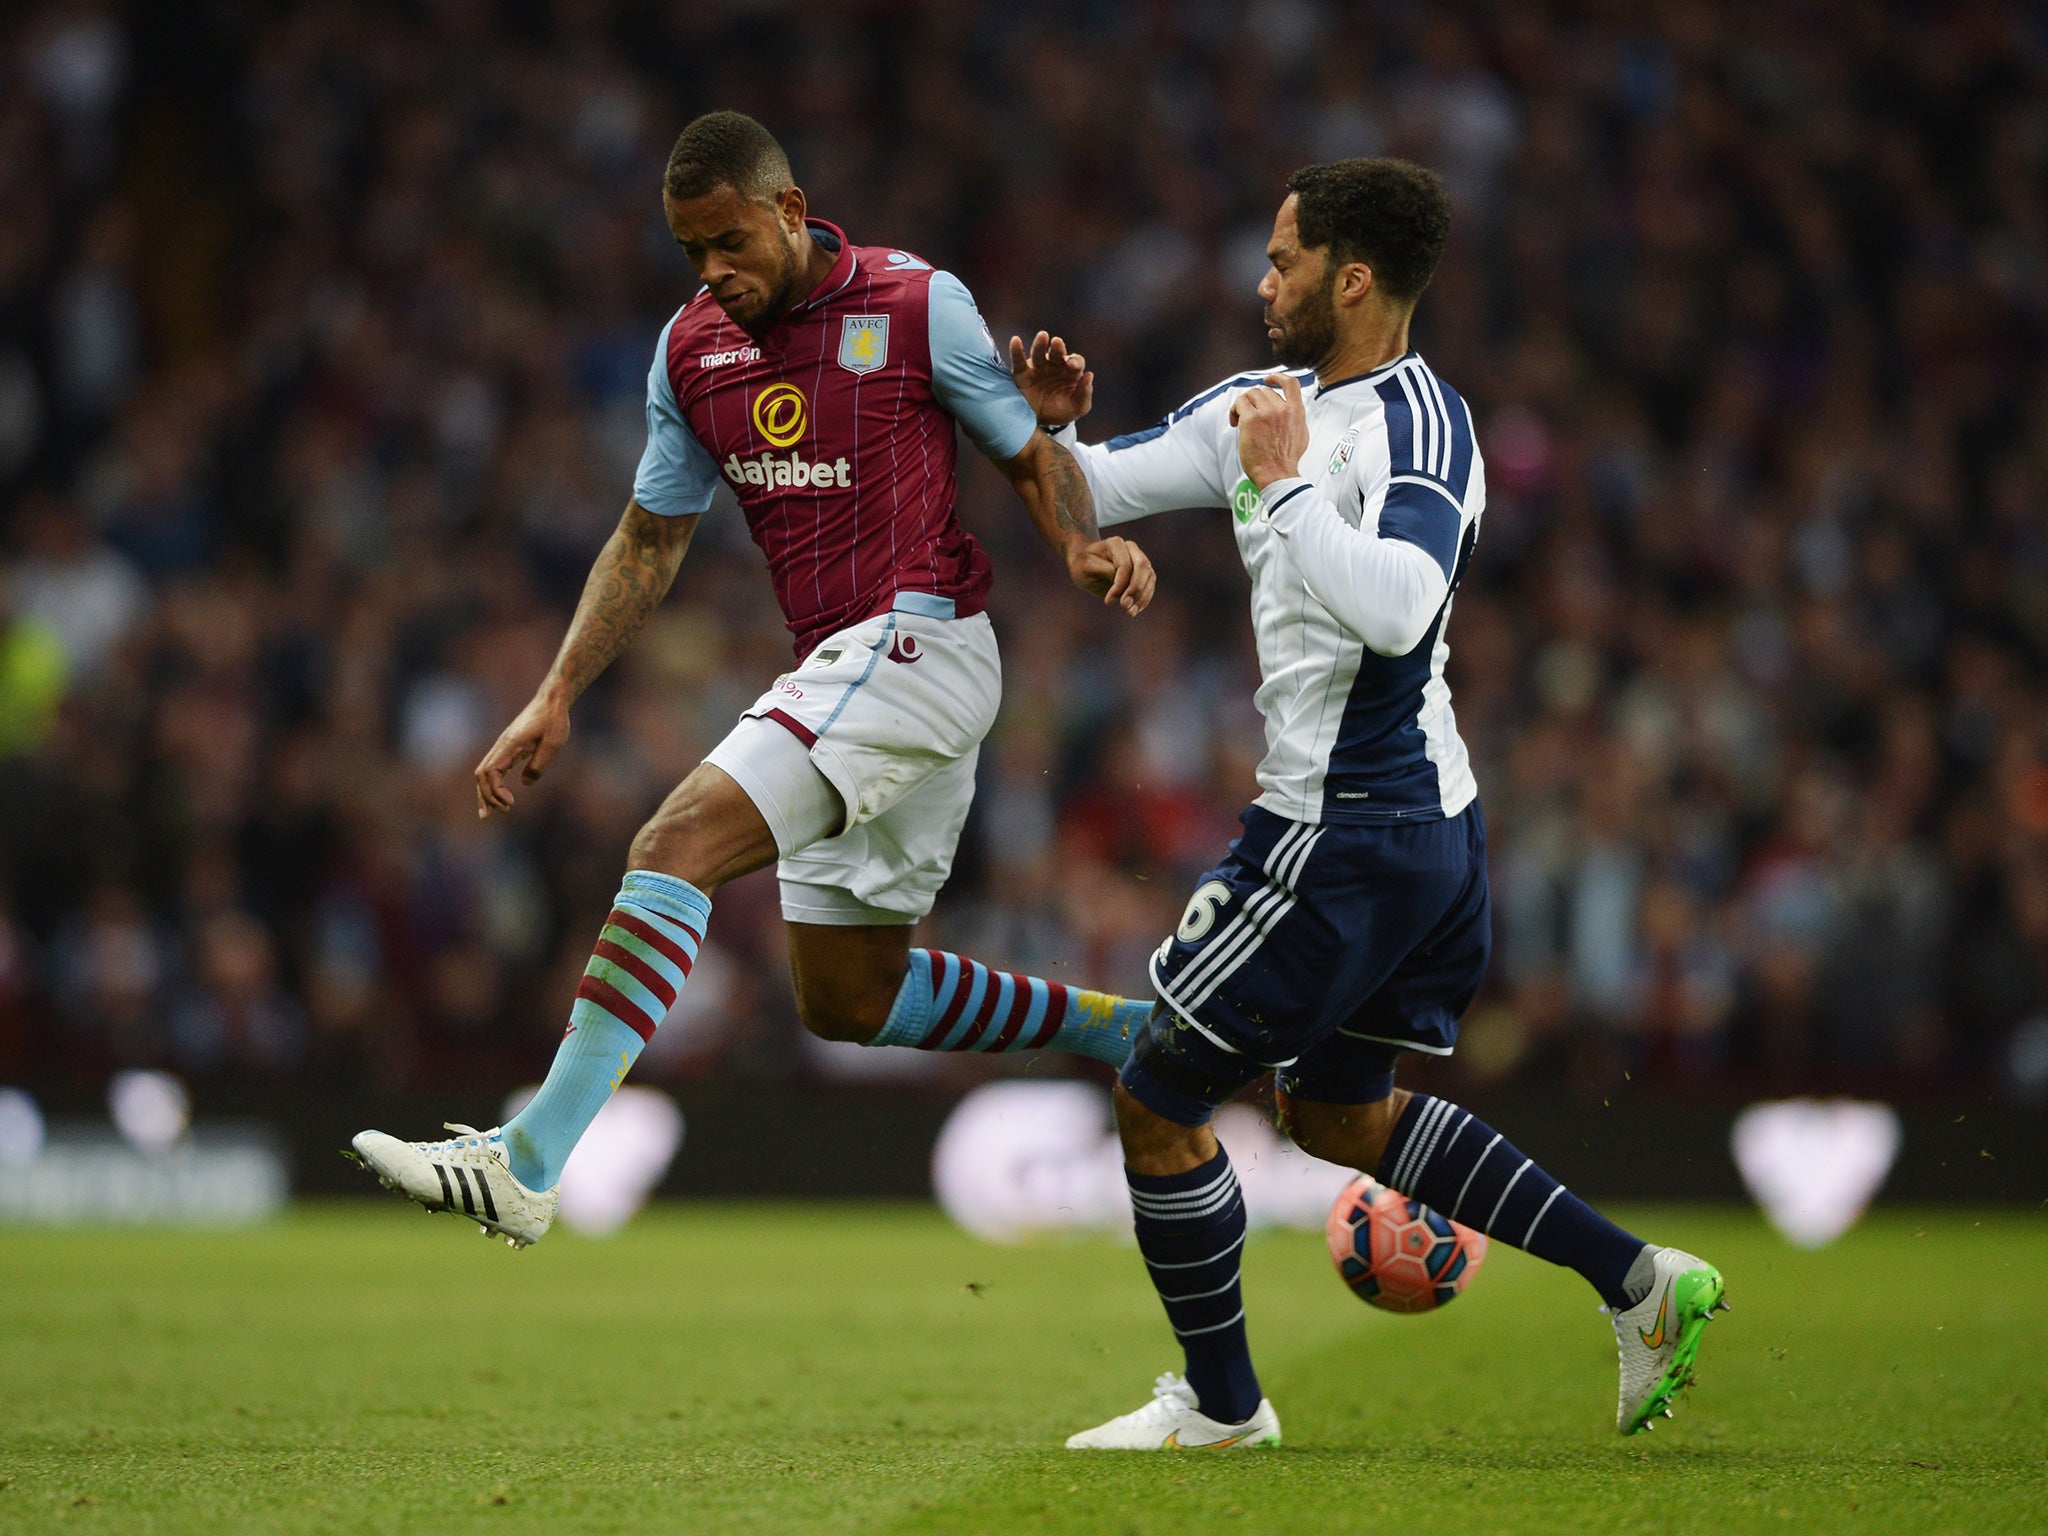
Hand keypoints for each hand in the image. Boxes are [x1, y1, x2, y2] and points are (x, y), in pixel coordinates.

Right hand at [474, 690, 570, 818]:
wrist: (551, 701)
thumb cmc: (554, 720)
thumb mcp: (553, 743)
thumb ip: (539, 764)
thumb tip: (525, 784)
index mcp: (509, 745)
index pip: (490, 772)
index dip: (496, 791)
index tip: (510, 803)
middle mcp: (501, 746)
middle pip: (482, 774)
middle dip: (485, 796)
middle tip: (498, 814)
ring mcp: (503, 746)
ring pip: (485, 772)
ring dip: (485, 792)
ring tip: (488, 814)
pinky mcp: (509, 748)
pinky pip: (494, 768)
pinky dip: (493, 784)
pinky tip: (499, 796)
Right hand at [1008, 330, 1093, 427]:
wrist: (1039, 423)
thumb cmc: (1061, 412)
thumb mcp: (1077, 408)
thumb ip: (1085, 394)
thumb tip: (1089, 375)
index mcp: (1070, 371)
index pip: (1076, 361)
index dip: (1075, 361)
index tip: (1071, 365)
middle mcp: (1055, 365)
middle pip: (1058, 353)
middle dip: (1058, 347)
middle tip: (1057, 343)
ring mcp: (1038, 367)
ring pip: (1039, 353)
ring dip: (1040, 344)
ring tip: (1043, 336)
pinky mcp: (1022, 373)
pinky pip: (1019, 360)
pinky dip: (1016, 350)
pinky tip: (1015, 340)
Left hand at [1067, 535, 1155, 615]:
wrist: (1087, 565)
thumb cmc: (1083, 565)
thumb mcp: (1086, 567)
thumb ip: (1104, 570)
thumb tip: (1121, 583)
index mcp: (1115, 544)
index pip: (1125, 565)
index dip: (1120, 584)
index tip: (1108, 601)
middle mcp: (1131, 549)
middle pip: (1143, 568)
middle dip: (1135, 590)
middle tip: (1125, 607)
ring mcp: (1140, 559)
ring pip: (1149, 578)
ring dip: (1142, 597)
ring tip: (1130, 612)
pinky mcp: (1144, 572)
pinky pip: (1150, 585)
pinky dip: (1144, 599)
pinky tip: (1134, 610)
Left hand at [1230, 373, 1308, 489]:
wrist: (1277, 474)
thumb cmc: (1286, 461)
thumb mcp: (1301, 434)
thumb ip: (1295, 418)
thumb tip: (1289, 411)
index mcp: (1296, 411)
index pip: (1291, 383)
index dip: (1278, 377)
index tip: (1269, 379)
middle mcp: (1282, 409)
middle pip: (1263, 390)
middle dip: (1254, 401)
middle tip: (1248, 414)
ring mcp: (1266, 413)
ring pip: (1250, 395)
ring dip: (1243, 404)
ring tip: (1239, 419)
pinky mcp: (1251, 420)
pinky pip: (1239, 404)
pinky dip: (1234, 411)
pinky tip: (1234, 422)